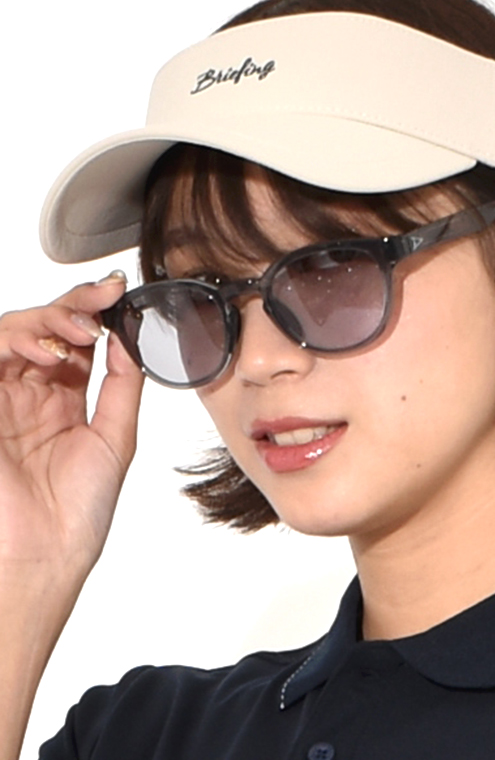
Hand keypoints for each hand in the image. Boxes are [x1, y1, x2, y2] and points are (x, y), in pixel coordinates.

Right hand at [0, 271, 144, 577]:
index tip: (121, 295)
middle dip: (77, 304)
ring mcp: (4, 398)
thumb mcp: (115, 438)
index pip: (77, 341)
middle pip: (46, 328)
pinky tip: (50, 350)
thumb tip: (126, 337)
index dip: (97, 313)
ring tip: (81, 330)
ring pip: (14, 333)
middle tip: (106, 297)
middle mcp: (32, 394)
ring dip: (50, 319)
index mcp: (65, 402)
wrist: (44, 555)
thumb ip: (122, 384)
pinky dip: (17, 341)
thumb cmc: (77, 511)